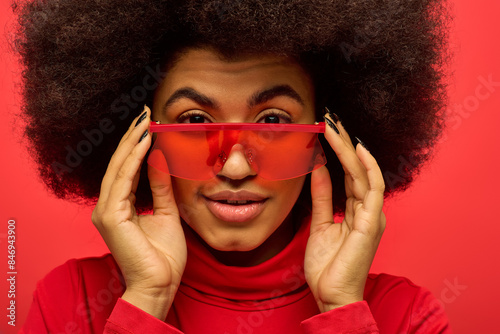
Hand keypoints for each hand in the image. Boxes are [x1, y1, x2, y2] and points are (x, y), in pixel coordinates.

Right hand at [91, 106, 186, 319]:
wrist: (161, 284)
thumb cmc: (163, 255)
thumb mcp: (166, 212)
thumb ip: (160, 187)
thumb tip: (159, 159)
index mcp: (119, 207)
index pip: (126, 169)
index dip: (136, 146)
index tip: (148, 124)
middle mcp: (108, 206)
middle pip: (119, 164)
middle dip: (132, 137)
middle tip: (145, 113)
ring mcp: (106, 211)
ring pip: (118, 168)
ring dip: (132, 142)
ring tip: (145, 121)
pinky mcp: (110, 216)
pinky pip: (122, 180)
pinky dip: (133, 160)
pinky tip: (144, 143)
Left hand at [304, 114, 385, 311]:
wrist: (331, 294)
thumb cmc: (327, 265)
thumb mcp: (320, 222)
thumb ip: (322, 196)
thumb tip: (317, 168)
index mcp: (357, 209)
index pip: (349, 172)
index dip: (338, 150)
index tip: (325, 129)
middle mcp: (367, 208)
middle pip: (357, 167)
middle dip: (343, 141)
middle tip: (330, 117)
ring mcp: (371, 214)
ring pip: (363, 172)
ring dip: (349, 147)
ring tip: (336, 125)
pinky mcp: (371, 222)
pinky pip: (372, 188)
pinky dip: (366, 166)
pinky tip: (356, 148)